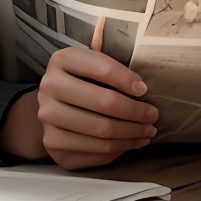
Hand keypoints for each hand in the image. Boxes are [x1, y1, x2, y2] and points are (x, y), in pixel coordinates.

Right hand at [1, 46, 158, 169]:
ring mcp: (48, 120)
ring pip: (103, 133)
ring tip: (147, 131)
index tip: (145, 89)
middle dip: (137, 112)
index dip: (128, 80)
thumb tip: (130, 48)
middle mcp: (48, 88)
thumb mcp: (88, 62)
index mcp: (60, 60)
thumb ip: (107, 54)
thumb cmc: (80, 82)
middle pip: (104, 104)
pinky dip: (120, 150)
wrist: (48, 109)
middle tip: (153, 116)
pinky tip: (131, 143)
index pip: (102, 68)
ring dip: (133, 134)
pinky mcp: (54, 147)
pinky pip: (95, 153)